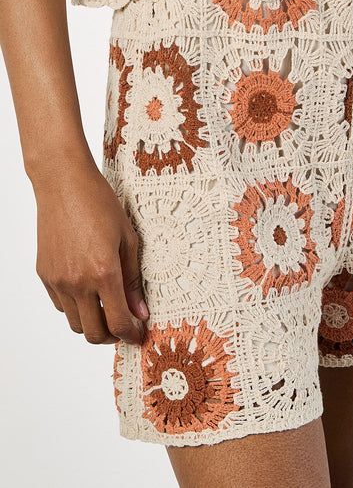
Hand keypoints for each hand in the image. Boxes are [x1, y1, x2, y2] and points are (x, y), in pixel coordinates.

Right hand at [33, 159, 147, 345]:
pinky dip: (76, 307)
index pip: (118, 322)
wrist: (63, 183)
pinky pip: (61, 305)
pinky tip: (88, 291)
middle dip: (112, 337)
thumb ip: (133, 279)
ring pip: (75, 323)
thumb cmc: (99, 203)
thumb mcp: (128, 238)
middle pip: (94, 333)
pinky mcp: (44, 274)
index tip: (138, 335)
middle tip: (124, 326)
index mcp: (103, 272)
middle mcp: (77, 281)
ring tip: (107, 308)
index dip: (131, 335)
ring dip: (93, 324)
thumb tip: (141, 311)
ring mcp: (58, 280)